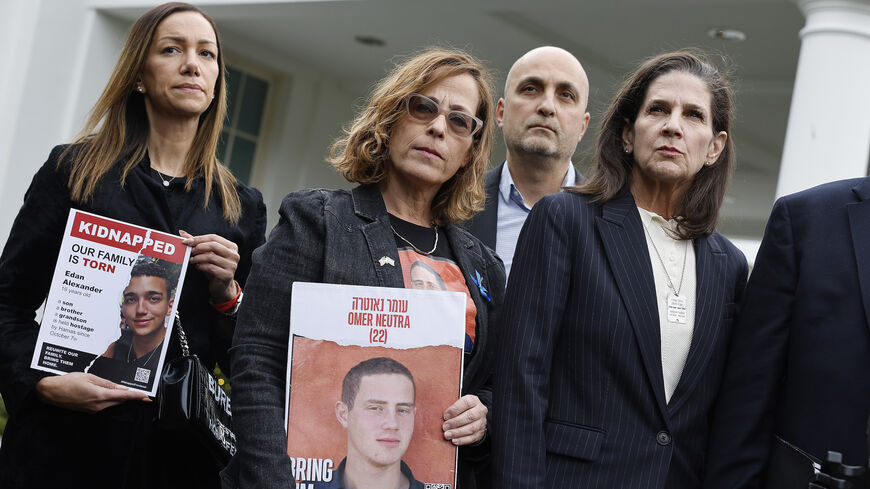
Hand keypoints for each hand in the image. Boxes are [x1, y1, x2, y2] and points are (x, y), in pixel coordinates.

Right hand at [35, 372, 149, 412]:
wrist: (50, 392)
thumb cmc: (68, 382)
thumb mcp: (90, 377)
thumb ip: (107, 383)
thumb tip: (121, 388)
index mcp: (99, 395)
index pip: (123, 397)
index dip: (136, 397)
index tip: (146, 397)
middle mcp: (98, 406)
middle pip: (119, 402)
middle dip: (130, 397)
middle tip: (141, 395)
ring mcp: (93, 410)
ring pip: (112, 404)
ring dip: (119, 399)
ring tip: (125, 392)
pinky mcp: (89, 411)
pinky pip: (104, 406)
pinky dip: (110, 400)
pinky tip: (110, 394)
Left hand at [179, 230, 239, 301]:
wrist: (222, 286)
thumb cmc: (215, 267)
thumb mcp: (208, 254)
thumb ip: (197, 243)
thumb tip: (182, 233)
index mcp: (231, 247)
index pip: (214, 237)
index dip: (199, 238)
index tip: (186, 241)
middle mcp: (234, 255)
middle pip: (214, 245)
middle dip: (199, 247)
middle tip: (190, 251)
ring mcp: (232, 265)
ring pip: (211, 257)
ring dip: (198, 258)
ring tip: (192, 260)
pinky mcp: (227, 275)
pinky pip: (211, 268)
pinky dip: (201, 266)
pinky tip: (197, 267)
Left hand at [442, 394, 486, 445]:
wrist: (474, 417)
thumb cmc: (462, 409)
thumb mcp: (458, 403)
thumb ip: (451, 406)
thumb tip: (440, 413)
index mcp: (474, 400)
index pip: (466, 403)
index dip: (455, 409)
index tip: (445, 416)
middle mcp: (480, 410)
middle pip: (470, 416)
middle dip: (455, 422)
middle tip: (444, 427)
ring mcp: (482, 422)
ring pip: (471, 428)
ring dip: (457, 432)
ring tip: (447, 435)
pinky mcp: (480, 433)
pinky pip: (472, 438)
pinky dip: (462, 440)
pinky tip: (454, 440)